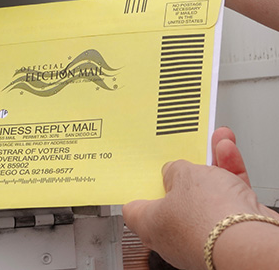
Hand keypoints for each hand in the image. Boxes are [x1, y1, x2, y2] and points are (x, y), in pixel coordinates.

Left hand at [122, 127, 277, 269]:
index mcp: (151, 225)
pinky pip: (226, 200)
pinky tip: (228, 151)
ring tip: (214, 142)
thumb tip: (174, 172)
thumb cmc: (205, 217)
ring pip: (205, 195)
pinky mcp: (231, 233)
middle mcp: (175, 235)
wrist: (248, 242)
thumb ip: (174, 169)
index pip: (134, 209)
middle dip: (183, 170)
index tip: (139, 174)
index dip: (136, 190)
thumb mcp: (182, 175)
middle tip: (183, 152)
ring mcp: (203, 235)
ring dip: (211, 167)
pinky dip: (228, 176)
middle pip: (174, 196)